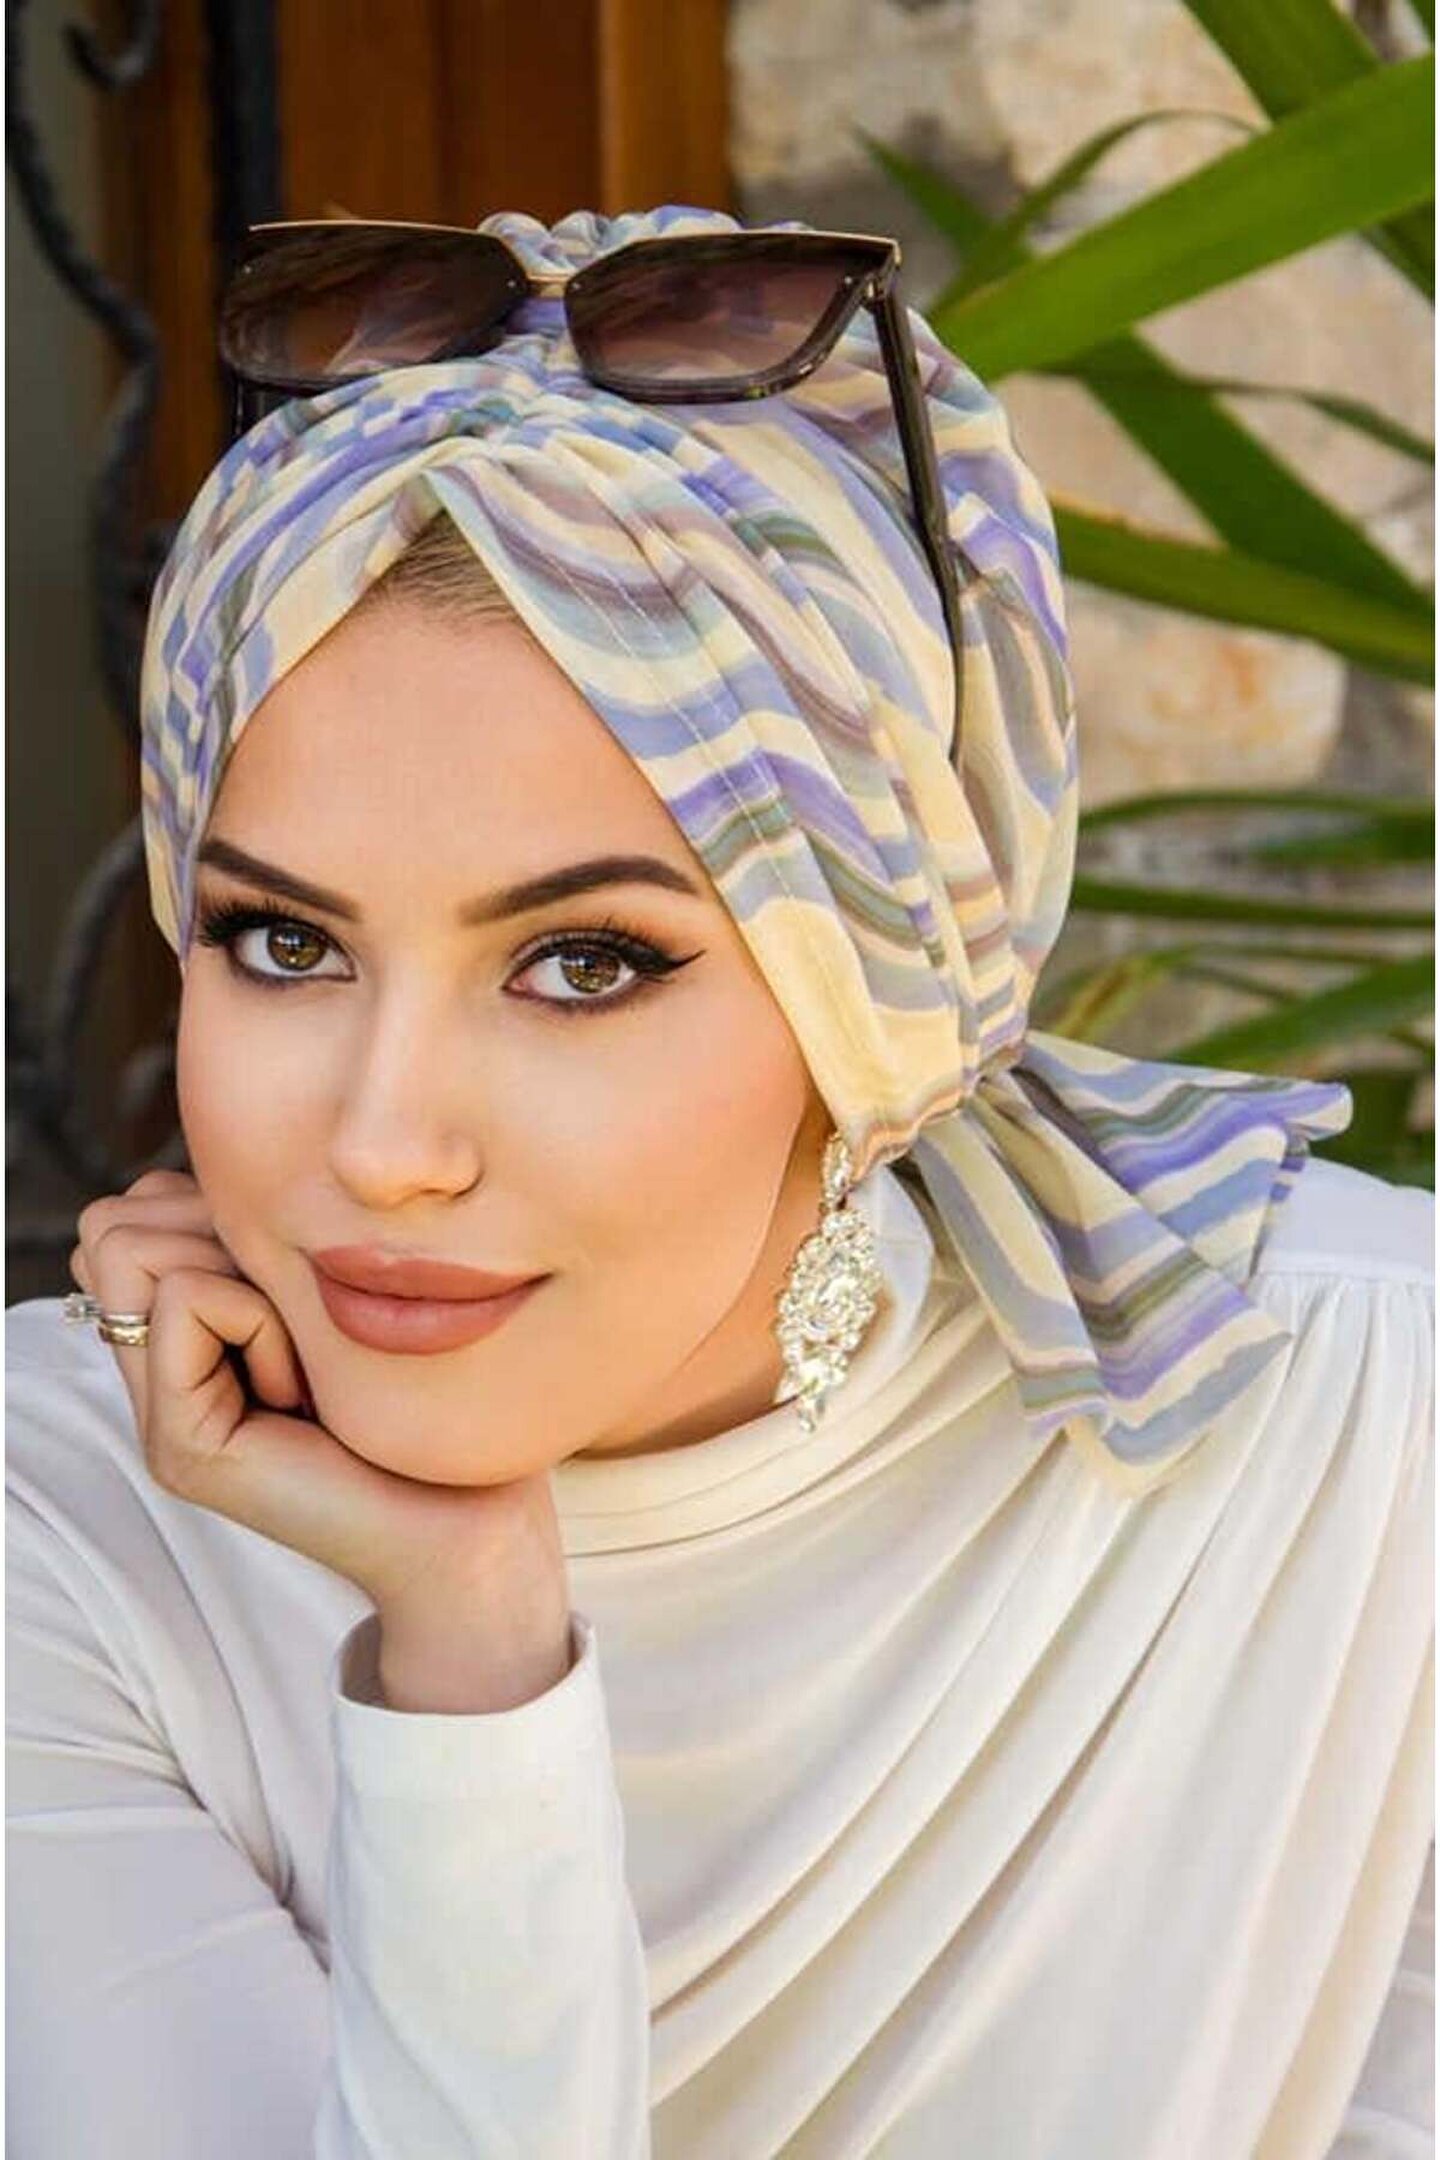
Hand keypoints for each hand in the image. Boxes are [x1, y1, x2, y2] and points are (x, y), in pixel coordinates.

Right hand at [69, 1171, 570, 1647]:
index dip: (206, 1210)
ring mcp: (159, 1420)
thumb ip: (259, 1248)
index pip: (125, 1216)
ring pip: (133, 1249)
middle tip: (294, 1320)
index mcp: (184, 1348)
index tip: (294, 1282)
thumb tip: (198, 1176)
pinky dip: (262, 1321)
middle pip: (113, 1226)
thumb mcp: (330, 1295)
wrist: (470, 1527)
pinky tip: (303, 1391)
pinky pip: (191, 1300)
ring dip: (239, 1277)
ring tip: (298, 1360)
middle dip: (216, 1233)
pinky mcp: (182, 1445)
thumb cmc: (428, 1403)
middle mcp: (154, 1385)